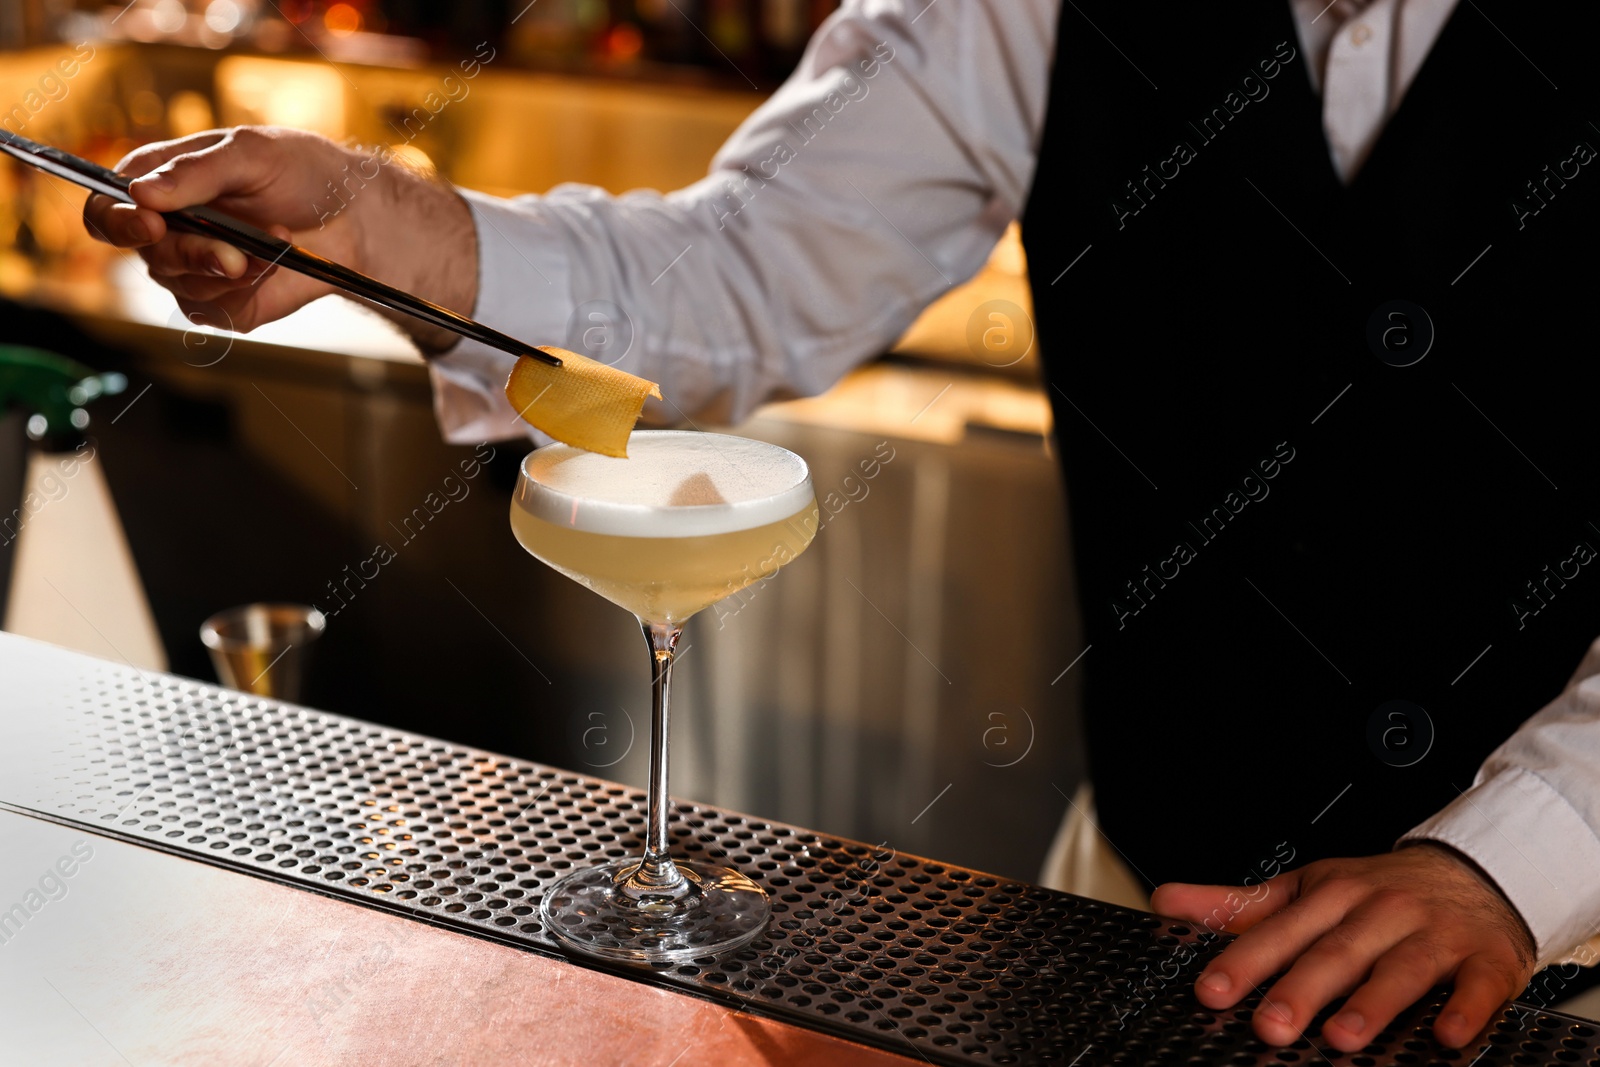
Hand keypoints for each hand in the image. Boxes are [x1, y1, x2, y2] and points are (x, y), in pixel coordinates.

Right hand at [83, 126, 475, 346]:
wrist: (355, 216)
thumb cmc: (302, 172)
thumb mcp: (251, 153)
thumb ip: (195, 171)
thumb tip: (141, 193)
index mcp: (157, 184)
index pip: (106, 211)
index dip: (116, 222)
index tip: (149, 225)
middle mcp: (168, 230)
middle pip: (147, 255)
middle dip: (192, 253)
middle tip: (234, 251)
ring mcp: (195, 270)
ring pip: (184, 285)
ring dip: (231, 269)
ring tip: (274, 241)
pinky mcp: (225, 304)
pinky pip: (217, 309)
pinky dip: (249, 288)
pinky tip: (275, 263)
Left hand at [1150, 844, 1536, 1052]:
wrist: (1474, 872)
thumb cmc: (1376, 891)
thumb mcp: (1302, 889)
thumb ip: (1236, 905)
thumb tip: (1166, 904)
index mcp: (1330, 895)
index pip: (1279, 930)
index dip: (1243, 961)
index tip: (1210, 991)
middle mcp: (1379, 911)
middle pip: (1334, 953)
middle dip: (1299, 990)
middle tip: (1268, 1026)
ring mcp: (1434, 934)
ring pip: (1401, 969)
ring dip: (1372, 1004)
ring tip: (1342, 1037)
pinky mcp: (1485, 960)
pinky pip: (1476, 988)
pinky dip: (1463, 1011)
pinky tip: (1444, 1036)